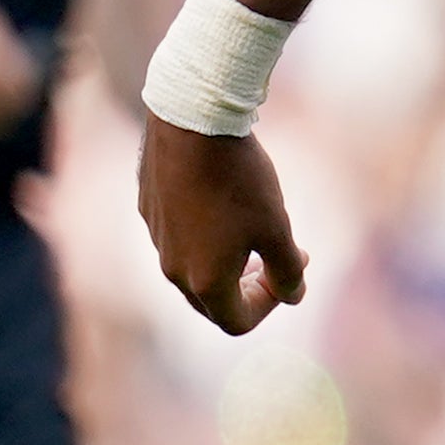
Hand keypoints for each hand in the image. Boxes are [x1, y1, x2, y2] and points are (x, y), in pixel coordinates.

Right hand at [138, 114, 310, 333]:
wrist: (192, 122)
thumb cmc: (241, 180)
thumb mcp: (277, 229)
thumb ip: (288, 271)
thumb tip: (294, 296)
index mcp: (204, 281)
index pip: (237, 322)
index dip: (270, 307)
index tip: (291, 275)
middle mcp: (173, 267)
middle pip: (211, 302)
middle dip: (248, 290)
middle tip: (277, 263)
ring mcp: (157, 238)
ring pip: (193, 269)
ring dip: (228, 264)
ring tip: (256, 234)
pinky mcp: (149, 210)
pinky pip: (179, 239)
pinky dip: (207, 237)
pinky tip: (226, 205)